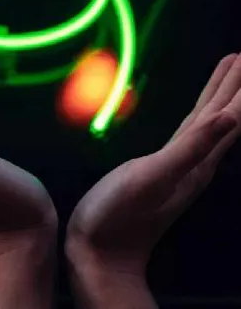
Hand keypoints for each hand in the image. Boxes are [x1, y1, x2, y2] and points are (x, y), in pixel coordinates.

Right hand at [66, 53, 240, 307]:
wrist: (99, 254)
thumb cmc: (119, 217)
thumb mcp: (154, 178)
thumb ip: (191, 148)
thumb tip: (229, 118)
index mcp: (197, 160)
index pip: (227, 117)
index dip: (238, 89)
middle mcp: (195, 161)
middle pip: (222, 115)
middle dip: (233, 86)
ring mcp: (181, 166)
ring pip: (208, 121)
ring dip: (220, 95)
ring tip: (228, 72)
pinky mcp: (163, 168)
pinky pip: (190, 132)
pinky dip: (200, 114)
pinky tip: (198, 114)